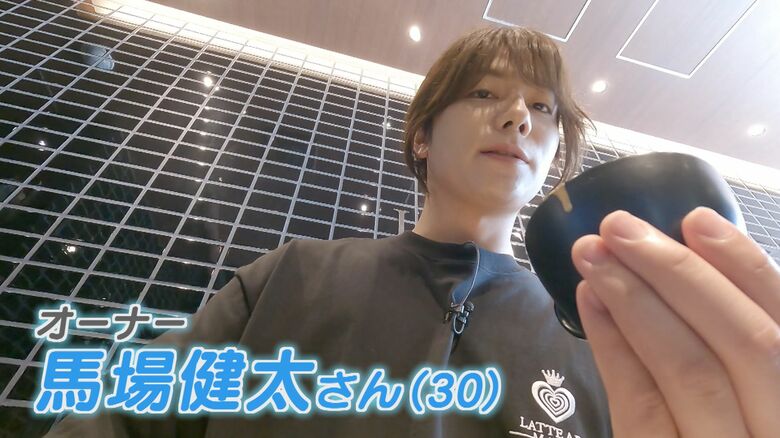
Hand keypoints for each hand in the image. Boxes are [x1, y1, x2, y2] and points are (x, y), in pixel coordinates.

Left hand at [570, 207, 779, 437]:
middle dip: (677, 274)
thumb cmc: (733, 429)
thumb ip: (748, 355)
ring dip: (635, 302)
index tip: (697, 220)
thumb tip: (704, 272)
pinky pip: (640, 409)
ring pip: (689, 372)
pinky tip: (589, 303)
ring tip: (592, 254)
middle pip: (741, 343)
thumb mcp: (758, 395)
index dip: (747, 270)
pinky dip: (614, 349)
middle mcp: (779, 430)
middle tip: (620, 226)